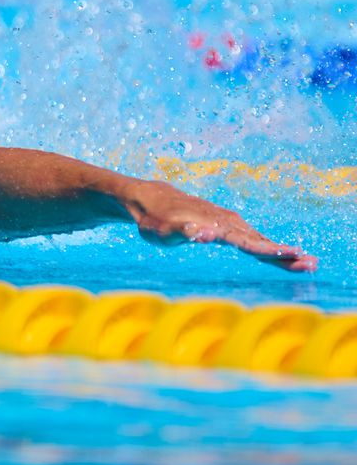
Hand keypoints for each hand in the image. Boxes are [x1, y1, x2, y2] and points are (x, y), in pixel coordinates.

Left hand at [121, 180, 317, 271]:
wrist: (151, 199)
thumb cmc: (155, 218)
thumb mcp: (163, 230)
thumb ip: (185, 231)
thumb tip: (207, 234)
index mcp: (217, 226)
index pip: (247, 242)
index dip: (269, 251)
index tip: (292, 255)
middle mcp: (227, 223)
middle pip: (260, 242)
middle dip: (286, 254)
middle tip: (312, 265)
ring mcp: (228, 223)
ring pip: (259, 240)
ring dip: (282, 252)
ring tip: (307, 262)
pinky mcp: (225, 225)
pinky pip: (252, 238)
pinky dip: (268, 246)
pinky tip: (280, 255)